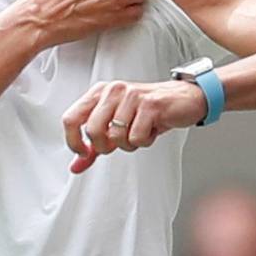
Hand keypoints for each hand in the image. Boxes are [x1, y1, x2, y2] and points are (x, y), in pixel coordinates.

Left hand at [63, 78, 209, 172]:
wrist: (184, 99)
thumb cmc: (148, 111)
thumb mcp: (116, 127)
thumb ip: (94, 146)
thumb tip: (76, 165)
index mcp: (100, 93)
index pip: (71, 118)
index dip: (73, 141)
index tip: (83, 152)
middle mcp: (113, 90)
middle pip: (92, 131)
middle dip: (105, 146)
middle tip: (118, 143)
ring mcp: (131, 96)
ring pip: (116, 137)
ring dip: (129, 143)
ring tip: (139, 131)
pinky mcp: (150, 105)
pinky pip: (137, 137)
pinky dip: (144, 141)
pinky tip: (151, 129)